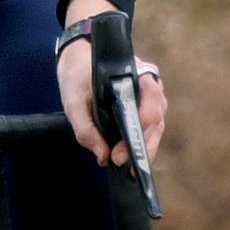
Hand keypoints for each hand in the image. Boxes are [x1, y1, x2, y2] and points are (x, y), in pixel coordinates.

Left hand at [55, 0, 168, 165]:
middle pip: (156, 120)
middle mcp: (151, 84)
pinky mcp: (147, 107)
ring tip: (130, 168)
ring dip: (145, 148)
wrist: (80, 60)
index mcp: (137, 75)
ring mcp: (152, 96)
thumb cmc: (78, 77)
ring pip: (157, 127)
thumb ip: (85, 129)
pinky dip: (143, 143)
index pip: (151, 104)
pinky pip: (151, 128)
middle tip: (120, 163)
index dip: (139, 131)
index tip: (122, 151)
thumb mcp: (73, 103)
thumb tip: (103, 156)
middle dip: (141, 145)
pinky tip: (132, 159)